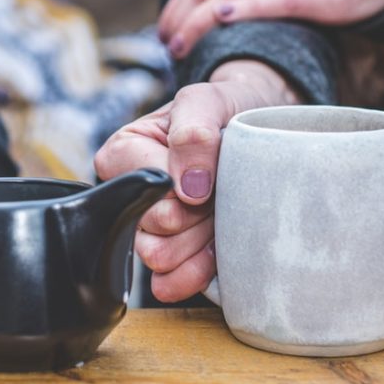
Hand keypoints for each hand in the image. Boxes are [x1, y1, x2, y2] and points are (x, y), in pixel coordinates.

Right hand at [94, 60, 298, 301]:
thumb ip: (192, 132)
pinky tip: (217, 252)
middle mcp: (129, 195)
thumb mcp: (208, 100)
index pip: (144, 190)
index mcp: (123, 153)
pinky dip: (198, 272)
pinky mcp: (173, 258)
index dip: (182, 189)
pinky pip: (170, 283)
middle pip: (153, 229)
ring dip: (199, 242)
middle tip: (219, 193)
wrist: (261, 129)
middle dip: (196, 216)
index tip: (208, 174)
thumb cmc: (226, 109)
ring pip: (161, 258)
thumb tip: (189, 187)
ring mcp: (150, 229)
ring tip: (220, 216)